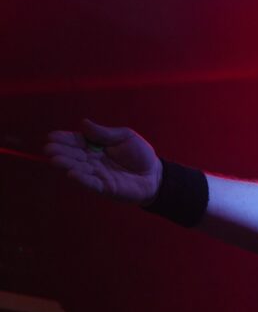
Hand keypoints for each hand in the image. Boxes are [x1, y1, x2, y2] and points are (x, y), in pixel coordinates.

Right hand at [44, 119, 161, 204]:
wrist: (155, 174)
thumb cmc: (139, 153)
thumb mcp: (125, 136)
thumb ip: (104, 133)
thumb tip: (83, 123)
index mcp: (96, 146)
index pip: (78, 141)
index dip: (65, 139)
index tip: (52, 136)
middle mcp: (93, 161)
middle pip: (75, 155)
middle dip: (61, 152)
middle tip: (48, 148)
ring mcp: (98, 175)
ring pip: (80, 169)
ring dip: (67, 165)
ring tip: (55, 160)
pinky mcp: (105, 188)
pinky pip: (92, 183)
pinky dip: (82, 179)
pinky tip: (71, 174)